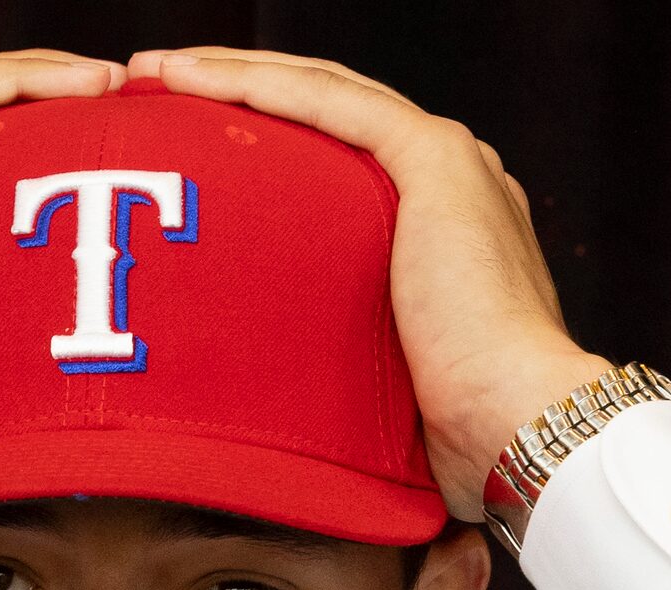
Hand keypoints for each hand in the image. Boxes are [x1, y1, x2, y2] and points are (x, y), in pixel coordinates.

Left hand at [130, 48, 609, 519]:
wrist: (516, 424)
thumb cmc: (456, 434)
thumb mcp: (384, 380)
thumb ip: (342, 354)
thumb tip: (278, 395)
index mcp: (443, 223)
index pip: (340, 159)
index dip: (265, 141)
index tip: (189, 149)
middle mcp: (451, 176)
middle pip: (325, 113)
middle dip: (238, 93)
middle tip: (156, 90)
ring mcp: (446, 160)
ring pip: (321, 93)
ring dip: (232, 75)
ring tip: (155, 73)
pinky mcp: (432, 159)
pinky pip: (327, 104)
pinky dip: (257, 86)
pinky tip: (191, 79)